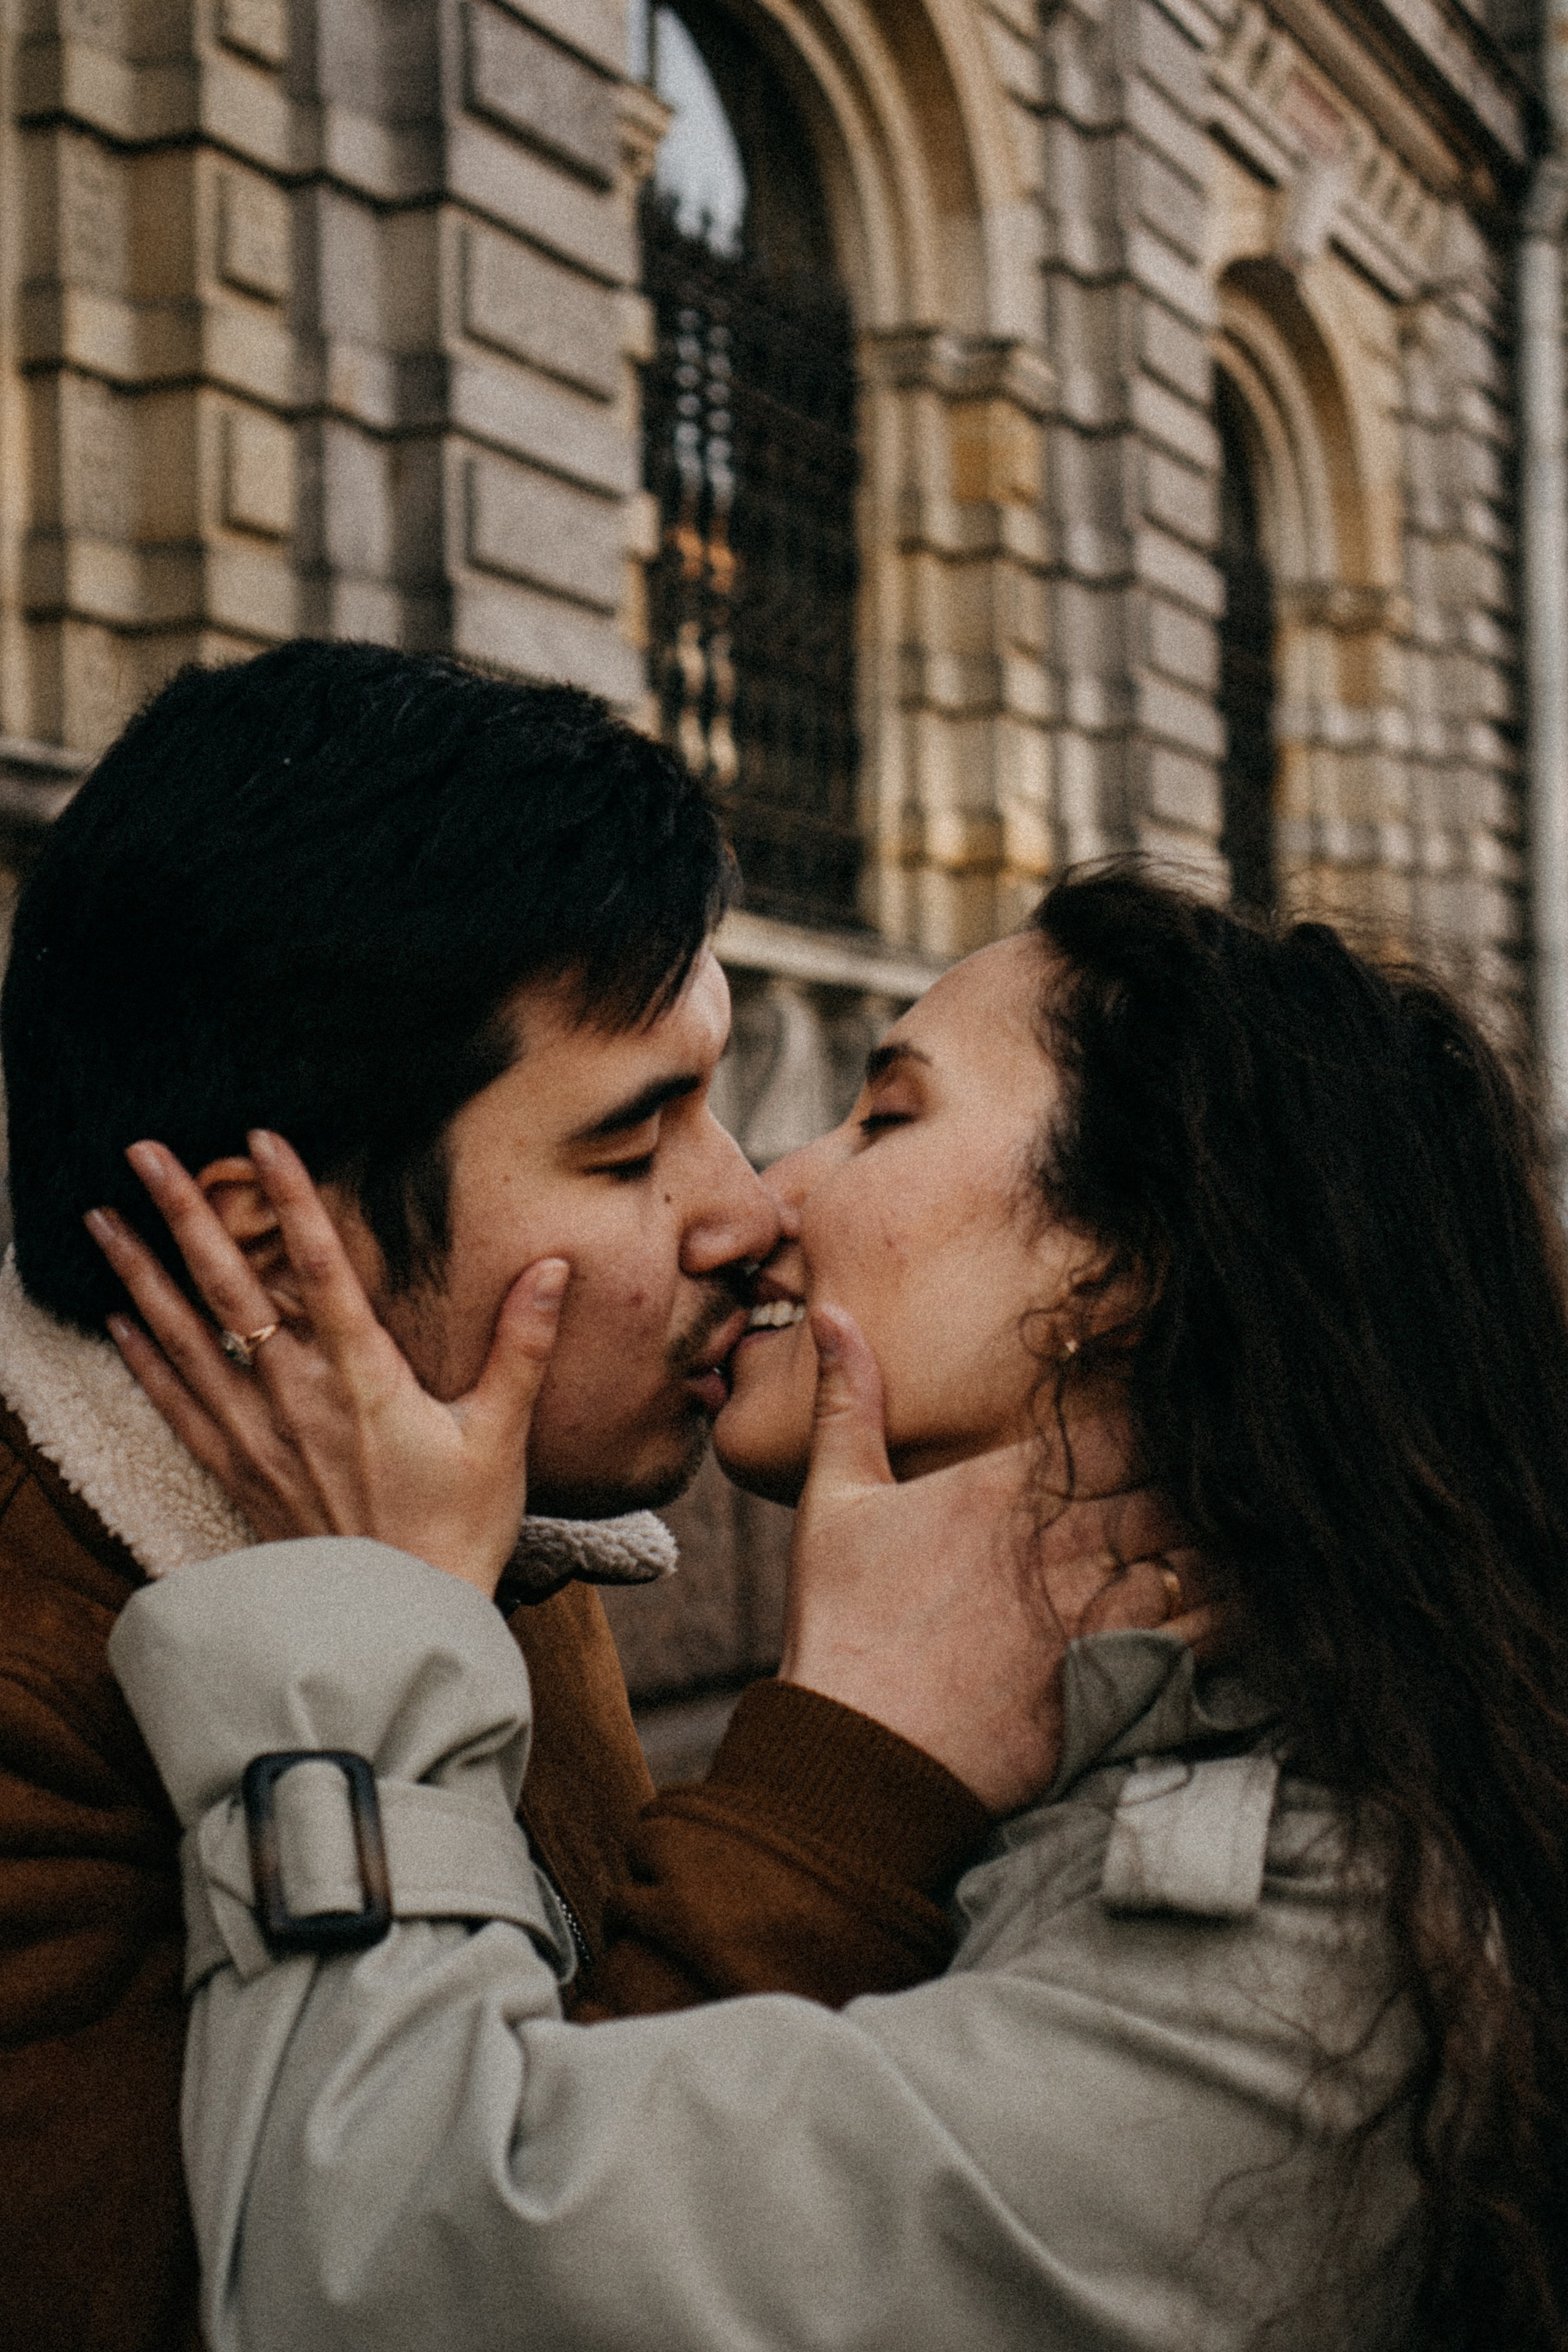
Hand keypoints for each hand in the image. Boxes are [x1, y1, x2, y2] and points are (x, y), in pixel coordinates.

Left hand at [86, 1133, 567, 1594]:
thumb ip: (522, 1345)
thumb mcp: (501, 1435)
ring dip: (139, 1275)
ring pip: (186, 1340)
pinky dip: (144, 1360)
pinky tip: (117, 1320)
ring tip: (100, 1219)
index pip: (321, 1269)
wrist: (399, 1627)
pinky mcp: (238, 1474)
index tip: (263, 1138)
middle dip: (184, 1215)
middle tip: (143, 1152)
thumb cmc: (459, 1532)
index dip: (293, 1199)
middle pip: (229, 1290)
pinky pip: (177, 1406)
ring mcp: (259, 1437)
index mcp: (365, 1380)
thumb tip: (555, 1269)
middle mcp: (299, 1399)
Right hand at [781, 1306, 1211, 1815]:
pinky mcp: (1115, 1682)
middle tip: (1246, 1449)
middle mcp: (1059, 1543)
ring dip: (1229, 1532)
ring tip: (1265, 1515)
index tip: (1186, 1390)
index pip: (1114, 1426)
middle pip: (1168, 1483)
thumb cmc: (840, 1625)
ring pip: (1195, 1551)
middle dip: (1204, 1468)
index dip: (1158, 1407)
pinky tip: (1262, 1591)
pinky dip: (1239, 1606)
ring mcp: (1094, 1614)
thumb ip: (847, 1401)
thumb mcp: (831, 1501)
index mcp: (1002, 1489)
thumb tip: (834, 1311)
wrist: (857, 1758)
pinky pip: (1204, 1633)